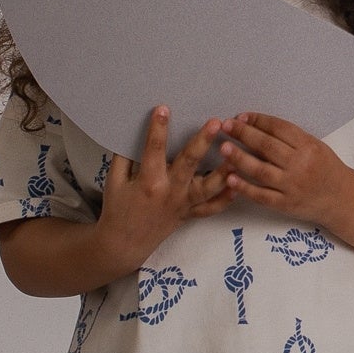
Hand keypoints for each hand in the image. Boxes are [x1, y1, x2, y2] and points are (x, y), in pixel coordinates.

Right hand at [97, 107, 236, 270]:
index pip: (154, 149)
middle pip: (189, 163)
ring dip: (224, 171)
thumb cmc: (117, 209)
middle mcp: (170, 192)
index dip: (158, 129)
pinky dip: (226, 198)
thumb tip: (130, 131)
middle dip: (202, 142)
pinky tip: (239, 184)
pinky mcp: (191, 214)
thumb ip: (123, 158)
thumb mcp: (114, 181)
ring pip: (209, 188)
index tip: (163, 108)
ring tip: (237, 154)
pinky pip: (212, 208)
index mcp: (148, 182)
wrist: (124, 243)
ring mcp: (183, 204)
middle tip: (215, 122)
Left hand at [217, 113, 353, 230]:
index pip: (279, 129)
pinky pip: (261, 195)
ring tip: (223, 148)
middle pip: (267, 146)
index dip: (258, 120)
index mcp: (309, 147)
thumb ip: (291, 139)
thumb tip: (258, 126)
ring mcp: (292, 186)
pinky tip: (230, 179)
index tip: (241, 116)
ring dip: (240, 158)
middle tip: (226, 126)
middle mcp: (301, 165)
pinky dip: (244, 187)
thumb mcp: (316, 147)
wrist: (342, 199)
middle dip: (244, 134)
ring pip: (261, 170)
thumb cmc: (327, 170)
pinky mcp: (286, 204)